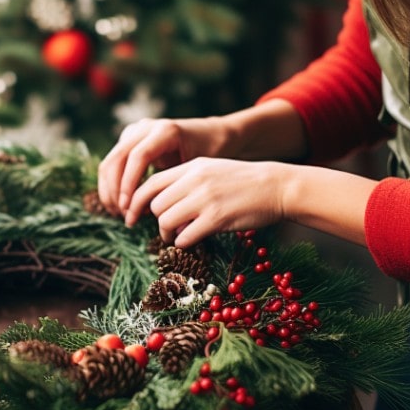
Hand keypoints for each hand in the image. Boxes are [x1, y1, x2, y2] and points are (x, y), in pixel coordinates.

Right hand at [97, 117, 228, 215]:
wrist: (209, 136)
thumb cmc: (207, 155)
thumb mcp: (196, 169)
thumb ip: (175, 186)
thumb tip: (161, 218)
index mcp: (165, 131)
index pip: (138, 156)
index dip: (129, 183)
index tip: (128, 207)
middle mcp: (145, 127)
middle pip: (116, 159)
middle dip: (115, 190)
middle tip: (122, 214)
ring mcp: (134, 132)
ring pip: (109, 162)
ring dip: (110, 190)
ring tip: (120, 213)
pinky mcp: (128, 140)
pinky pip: (111, 163)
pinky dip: (111, 185)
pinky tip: (120, 205)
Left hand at [124, 158, 289, 247]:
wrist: (277, 186)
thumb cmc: (244, 182)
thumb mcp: (212, 170)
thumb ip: (186, 181)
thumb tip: (160, 203)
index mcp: (192, 167)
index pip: (151, 183)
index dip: (137, 201)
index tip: (133, 215)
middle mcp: (195, 180)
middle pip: (156, 204)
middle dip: (156, 220)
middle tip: (167, 229)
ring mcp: (205, 199)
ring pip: (166, 220)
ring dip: (168, 233)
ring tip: (178, 236)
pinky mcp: (216, 218)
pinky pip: (185, 236)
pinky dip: (183, 242)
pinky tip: (192, 240)